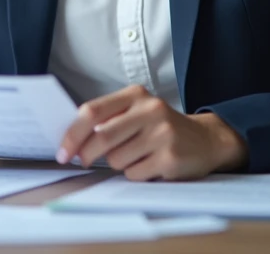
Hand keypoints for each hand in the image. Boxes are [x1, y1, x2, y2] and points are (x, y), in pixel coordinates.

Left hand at [56, 85, 246, 180]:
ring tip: (136, 156)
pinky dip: (136, 174)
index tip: (63, 151)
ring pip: (116, 159)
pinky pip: (134, 174)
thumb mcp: (138, 112)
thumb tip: (71, 139)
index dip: (72, 133)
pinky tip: (151, 165)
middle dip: (86, 154)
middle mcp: (150, 110)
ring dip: (118, 164)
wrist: (206, 140)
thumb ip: (109, 118)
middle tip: (82, 161)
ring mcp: (162, 134)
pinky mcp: (170, 157)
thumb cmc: (161, 128)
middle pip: (101, 137)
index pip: (93, 111)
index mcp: (136, 95)